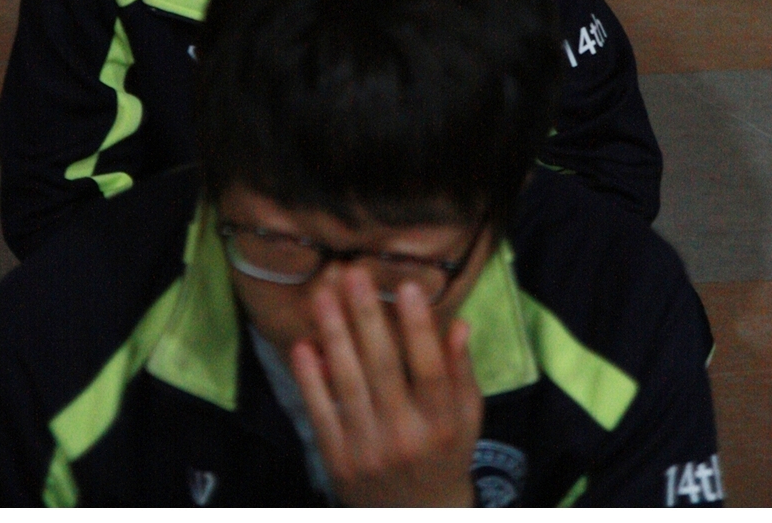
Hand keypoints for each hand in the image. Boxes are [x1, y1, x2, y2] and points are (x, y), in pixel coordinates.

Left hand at [290, 267, 481, 506]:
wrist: (416, 520)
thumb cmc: (446, 456)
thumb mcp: (467, 418)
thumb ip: (462, 371)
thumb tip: (460, 323)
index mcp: (442, 424)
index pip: (431, 369)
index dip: (419, 327)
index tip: (407, 285)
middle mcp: (405, 436)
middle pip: (383, 368)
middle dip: (366, 316)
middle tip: (352, 272)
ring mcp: (368, 450)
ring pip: (348, 384)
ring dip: (333, 335)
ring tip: (323, 294)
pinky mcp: (337, 461)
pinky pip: (321, 413)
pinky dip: (310, 380)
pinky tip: (304, 346)